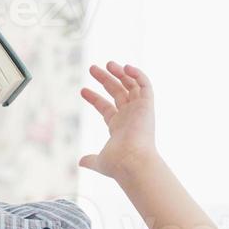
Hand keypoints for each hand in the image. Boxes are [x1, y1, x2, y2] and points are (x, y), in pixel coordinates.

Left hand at [78, 61, 159, 179]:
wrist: (132, 161)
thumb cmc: (117, 164)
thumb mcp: (100, 161)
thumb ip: (91, 159)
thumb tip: (81, 162)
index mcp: (118, 127)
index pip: (106, 108)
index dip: (94, 98)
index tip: (82, 90)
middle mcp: (130, 116)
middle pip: (118, 92)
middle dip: (106, 79)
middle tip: (92, 68)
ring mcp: (139, 110)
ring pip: (131, 86)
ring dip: (120, 73)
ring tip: (107, 64)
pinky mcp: (147, 105)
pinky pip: (145, 85)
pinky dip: (137, 74)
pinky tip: (125, 68)